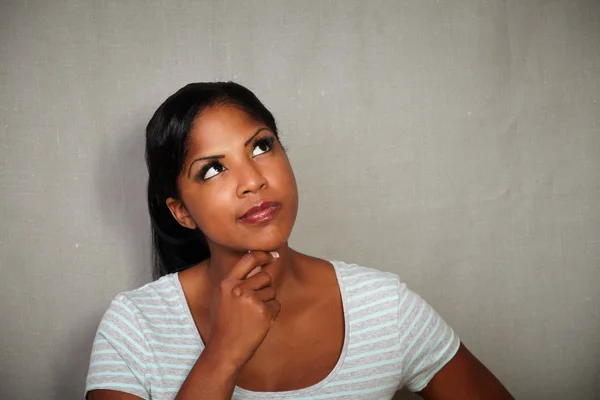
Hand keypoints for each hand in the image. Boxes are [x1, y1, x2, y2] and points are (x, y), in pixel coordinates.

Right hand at [204, 251, 280, 368]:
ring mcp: (252, 300)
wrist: (225, 348)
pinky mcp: (264, 312)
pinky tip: (258, 322)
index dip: (263, 255)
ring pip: (271, 291)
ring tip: (252, 316)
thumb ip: (237, 281)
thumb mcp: (222, 298)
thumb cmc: (224, 324)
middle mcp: (239, 289)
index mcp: (227, 283)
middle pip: (265, 276)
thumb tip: (259, 265)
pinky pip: (276, 305)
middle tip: (252, 305)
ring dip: (267, 302)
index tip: (273, 254)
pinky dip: (271, 313)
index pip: (249, 259)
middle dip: (264, 288)